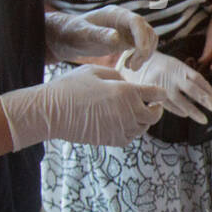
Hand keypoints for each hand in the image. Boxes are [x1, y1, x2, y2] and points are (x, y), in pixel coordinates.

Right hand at [0, 65, 164, 149]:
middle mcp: (128, 112)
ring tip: (136, 114)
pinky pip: (130, 137)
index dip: (159, 93)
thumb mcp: (94, 71)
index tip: (158, 94)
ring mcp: (121, 128)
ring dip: (143, 121)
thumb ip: (117, 75)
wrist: (51, 112)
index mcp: (126, 91)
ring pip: (143, 128)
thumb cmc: (70, 87)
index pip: (157, 94)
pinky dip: (131, 131)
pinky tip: (124, 124)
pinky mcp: (112, 140)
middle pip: (154, 115)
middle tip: (153, 106)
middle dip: (156, 109)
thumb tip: (128, 83)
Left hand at [45, 6, 157, 68]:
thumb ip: (99, 34)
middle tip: (133, 67)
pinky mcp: (128, 40)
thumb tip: (117, 37)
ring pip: (149, 40)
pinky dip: (141, 57)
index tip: (141, 53)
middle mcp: (125, 20)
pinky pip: (143, 47)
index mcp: (115, 14)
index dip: (142, 37)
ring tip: (131, 67)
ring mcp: (128, 30)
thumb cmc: (72, 32)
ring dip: (145, 54)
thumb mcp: (82, 33)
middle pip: (147, 31)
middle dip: (145, 49)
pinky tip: (129, 65)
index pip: (137, 22)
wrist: (67, 37)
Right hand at [120, 51, 211, 123]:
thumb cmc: (158, 65)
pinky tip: (186, 115)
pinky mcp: (151, 91)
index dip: (209, 90)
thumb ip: (186, 76)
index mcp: (180, 67)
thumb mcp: (173, 65)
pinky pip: (167, 103)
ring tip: (204, 120)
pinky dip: (177, 110)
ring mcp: (162, 83)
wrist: (134, 60)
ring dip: (194, 111)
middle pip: (192, 89)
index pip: (199, 79)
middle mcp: (172, 75)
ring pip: (180, 100)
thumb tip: (206, 93)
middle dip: (207, 100)